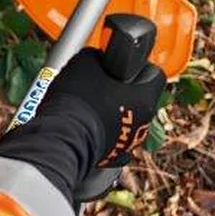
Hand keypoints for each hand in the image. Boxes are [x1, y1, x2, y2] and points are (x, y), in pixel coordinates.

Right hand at [0, 48, 164, 205]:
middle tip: (100, 84)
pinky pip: (109, 139)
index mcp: (144, 98)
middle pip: (139, 99)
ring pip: (125, 120)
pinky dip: (99, 131)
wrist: (61, 139)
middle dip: (121, 91)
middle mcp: (144, 123)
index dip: (138, 66)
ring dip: (111, 113)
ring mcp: (128, 144)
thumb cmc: (77, 100)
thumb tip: (97, 58)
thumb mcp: (84, 62)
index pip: (154, 75)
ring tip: (86, 106)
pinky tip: (82, 125)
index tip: (122, 65)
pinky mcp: (111, 158)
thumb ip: (97, 57)